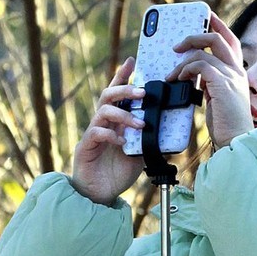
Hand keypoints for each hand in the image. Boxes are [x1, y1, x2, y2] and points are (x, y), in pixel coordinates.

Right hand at [71, 57, 145, 204]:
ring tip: (140, 124)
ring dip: (124, 115)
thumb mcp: (141, 153)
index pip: (118, 94)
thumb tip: (171, 131)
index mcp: (116, 122)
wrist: (101, 194)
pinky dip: (111, 135)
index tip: (133, 61)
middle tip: (142, 92)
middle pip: (108, 96)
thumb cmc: (119, 172)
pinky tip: (122, 143)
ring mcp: (93, 134)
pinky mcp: (86, 148)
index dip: (123, 76)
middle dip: (125, 90)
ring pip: (103, 111)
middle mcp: (103, 123)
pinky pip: (96, 133)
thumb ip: (150, 140)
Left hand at [169, 13, 251, 147]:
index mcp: (238, 74)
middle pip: (218, 38)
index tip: (206, 16)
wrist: (237, 141)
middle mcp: (237, 72)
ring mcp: (231, 77)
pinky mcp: (222, 84)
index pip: (230, 42)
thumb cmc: (227, 126)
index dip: (218, 26)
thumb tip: (193, 75)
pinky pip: (200, 65)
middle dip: (195, 35)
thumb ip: (211, 84)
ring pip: (204, 52)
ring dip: (183, 61)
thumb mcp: (219, 99)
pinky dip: (185, 69)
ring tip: (171, 75)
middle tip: (177, 45)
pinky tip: (178, 79)